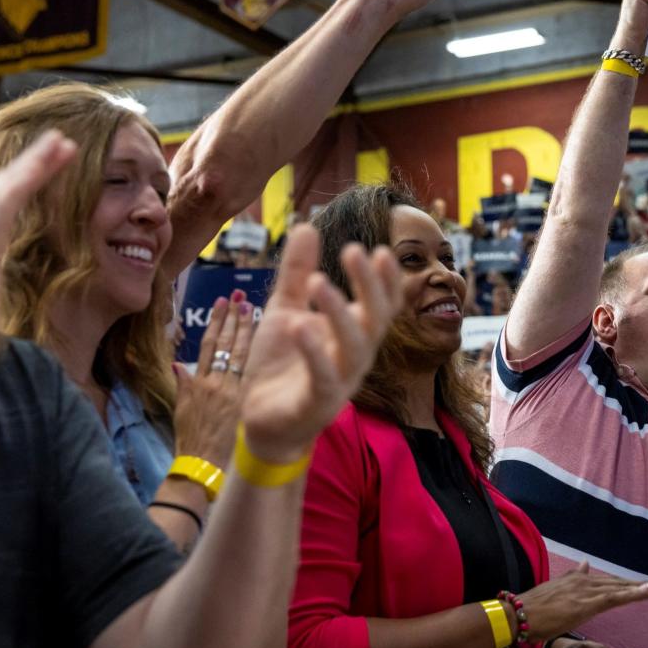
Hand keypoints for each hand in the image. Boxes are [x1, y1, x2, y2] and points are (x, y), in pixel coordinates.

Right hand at [174, 290, 255, 466]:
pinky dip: (258, 355)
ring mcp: (231, 391)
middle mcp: (215, 382)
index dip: (216, 322)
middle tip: (241, 295)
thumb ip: (184, 386)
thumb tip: (178, 365)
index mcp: (198, 382)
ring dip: (245, 330)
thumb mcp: (181, 410)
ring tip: (251, 307)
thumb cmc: (191, 440)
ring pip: (240, 355)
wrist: (201, 466)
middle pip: (225, 344)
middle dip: (233, 318)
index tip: (222, 302)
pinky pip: (251, 374)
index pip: (208, 344)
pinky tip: (266, 339)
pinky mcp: (243, 403)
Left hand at [238, 225, 402, 462]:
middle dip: (369, 285)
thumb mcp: (285, 310)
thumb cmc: (281, 365)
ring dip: (339, 313)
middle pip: (376, 319)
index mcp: (352, 332)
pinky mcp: (317, 404)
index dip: (385, 278)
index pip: (381, 303)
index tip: (380, 248)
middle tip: (355, 250)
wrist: (262, 422)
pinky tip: (299, 327)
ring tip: (320, 282)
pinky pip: (323, 378)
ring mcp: (340, 381)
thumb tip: (306, 225)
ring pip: (354, 347)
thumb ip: (297, 272)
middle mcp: (354, 355)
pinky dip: (314, 352)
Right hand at [518, 561, 647, 642]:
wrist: (518, 614)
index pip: (608, 582)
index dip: (627, 584)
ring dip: (644, 587)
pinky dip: (635, 593)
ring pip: (621, 588)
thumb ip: (572, 578)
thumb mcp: (555, 590)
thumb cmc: (533, 608)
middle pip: (619, 583)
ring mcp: (586, 591)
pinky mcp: (588, 603)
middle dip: (642, 584)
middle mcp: (584, 581)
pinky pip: (616, 597)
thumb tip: (585, 564)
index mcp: (577, 580)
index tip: (645, 583)